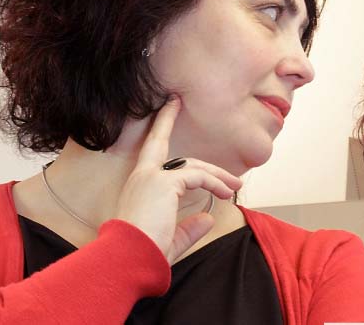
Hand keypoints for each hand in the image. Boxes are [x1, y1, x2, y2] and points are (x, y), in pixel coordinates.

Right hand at [114, 96, 242, 263]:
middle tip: (231, 177)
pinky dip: (214, 183)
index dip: (163, 126)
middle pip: (179, 156)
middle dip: (206, 164)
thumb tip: (208, 218)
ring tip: (235, 187)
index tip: (172, 104)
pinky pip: (198, 176)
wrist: (128, 260)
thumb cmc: (143, 254)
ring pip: (194, 166)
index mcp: (139, 186)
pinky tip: (225, 193)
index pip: (153, 151)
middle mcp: (142, 176)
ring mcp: (152, 177)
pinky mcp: (164, 182)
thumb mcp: (170, 239)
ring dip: (217, 176)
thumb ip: (188, 229)